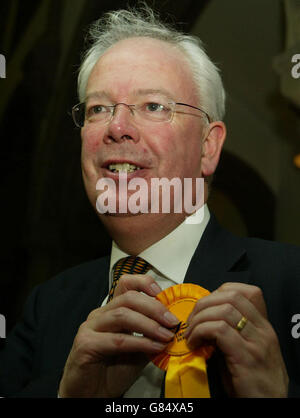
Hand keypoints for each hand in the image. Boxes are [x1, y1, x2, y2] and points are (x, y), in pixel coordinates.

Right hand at [58, 274, 178, 397]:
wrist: (92, 394)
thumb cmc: (113, 371)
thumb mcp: (139, 349)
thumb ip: (152, 335)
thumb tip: (174, 325)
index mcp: (112, 310)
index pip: (126, 284)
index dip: (144, 283)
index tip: (163, 294)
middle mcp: (100, 314)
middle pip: (128, 298)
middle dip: (154, 307)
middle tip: (172, 321)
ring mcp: (90, 327)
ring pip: (122, 315)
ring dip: (149, 325)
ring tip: (166, 335)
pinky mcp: (85, 344)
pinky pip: (117, 340)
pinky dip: (139, 343)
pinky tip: (153, 347)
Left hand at [185, 282, 288, 396]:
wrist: (269, 408)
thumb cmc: (253, 384)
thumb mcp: (246, 351)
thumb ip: (231, 333)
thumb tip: (204, 318)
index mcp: (263, 327)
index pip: (246, 291)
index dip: (219, 293)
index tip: (205, 309)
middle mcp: (263, 330)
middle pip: (231, 295)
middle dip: (204, 303)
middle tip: (191, 321)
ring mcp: (256, 343)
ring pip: (224, 310)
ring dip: (199, 319)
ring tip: (191, 334)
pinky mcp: (246, 358)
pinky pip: (219, 330)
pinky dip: (201, 332)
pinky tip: (194, 344)